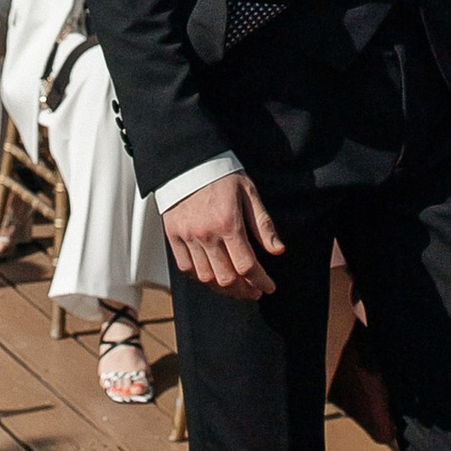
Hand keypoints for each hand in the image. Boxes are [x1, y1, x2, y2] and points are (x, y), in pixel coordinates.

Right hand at [161, 171, 281, 302]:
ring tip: (235, 286)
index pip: (247, 265)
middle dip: (244, 289)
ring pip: (205, 277)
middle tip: (253, 289)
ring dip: (223, 287)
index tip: (268, 287)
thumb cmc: (221, 174)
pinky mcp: (173, 235)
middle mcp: (206, 234)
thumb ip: (263, 224)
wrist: (187, 161)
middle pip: (226, 278)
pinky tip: (212, 274)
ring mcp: (187, 236)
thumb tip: (278, 250)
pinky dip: (200, 276)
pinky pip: (185, 267)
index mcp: (228, 223)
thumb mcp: (249, 193)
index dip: (261, 281)